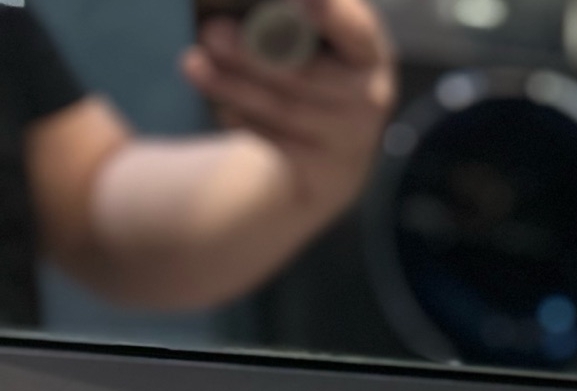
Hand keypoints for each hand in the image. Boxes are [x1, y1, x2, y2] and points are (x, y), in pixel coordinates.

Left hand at [181, 0, 395, 226]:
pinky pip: (276, 142)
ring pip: (283, 109)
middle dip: (255, 54)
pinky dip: (243, 120)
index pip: (354, 29)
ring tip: (193, 65)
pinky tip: (221, 107)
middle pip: (306, 74)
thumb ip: (285, 22)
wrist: (330, 152)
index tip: (306, 1)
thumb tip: (224, 18)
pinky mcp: (322, 172)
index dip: (332, 14)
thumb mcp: (312, 40)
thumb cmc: (312, 71)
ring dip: (234, 86)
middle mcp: (369, 95)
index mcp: (367, 48)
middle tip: (211, 33)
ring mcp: (349, 140)